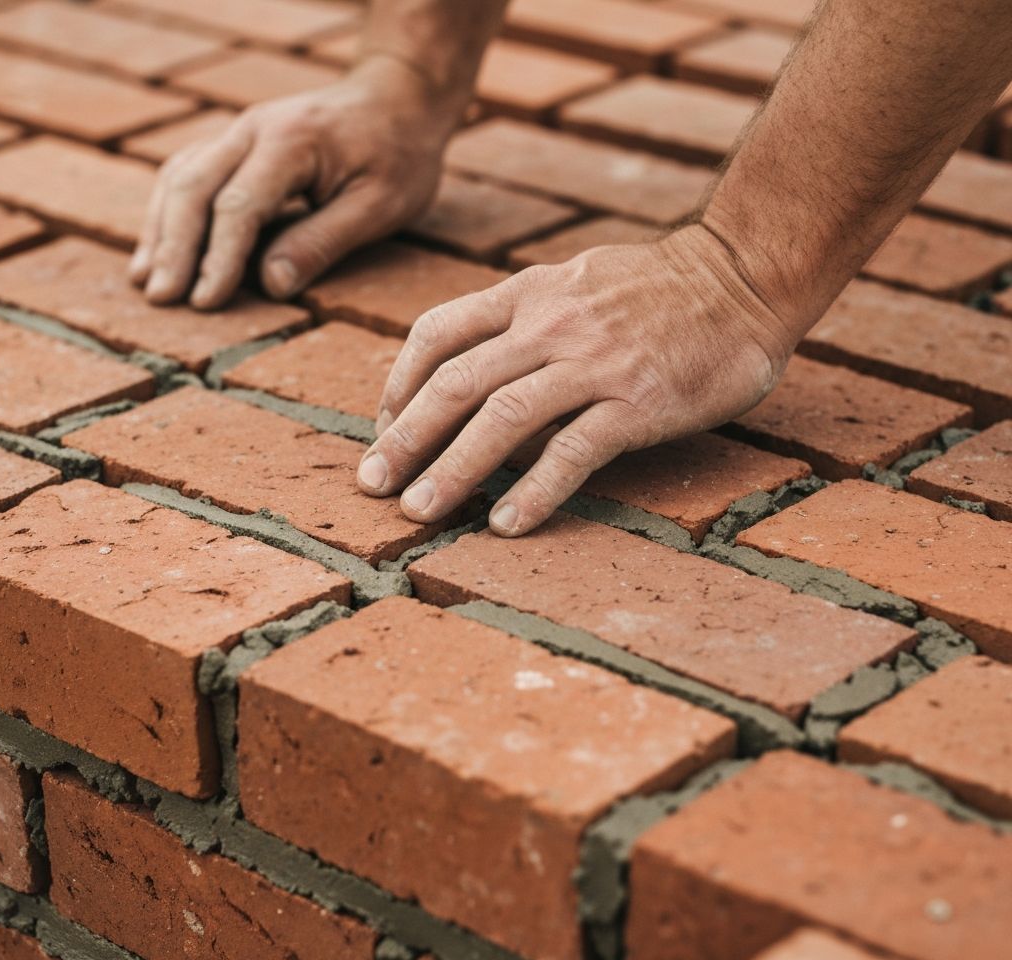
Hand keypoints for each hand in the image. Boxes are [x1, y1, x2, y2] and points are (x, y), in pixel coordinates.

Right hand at [129, 56, 456, 308]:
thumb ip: (323, 241)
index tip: (205, 301)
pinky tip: (159, 248)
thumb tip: (272, 285)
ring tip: (146, 281)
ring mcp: (240, 132)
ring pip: (181, 176)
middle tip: (162, 299)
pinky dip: (170, 212)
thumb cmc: (397, 156)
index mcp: (290, 143)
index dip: (218, 258)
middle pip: (194, 186)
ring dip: (161, 230)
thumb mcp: (378, 206)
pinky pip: (189, 172)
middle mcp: (253, 129)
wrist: (397, 99)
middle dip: (175, 247)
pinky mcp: (237, 143)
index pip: (238, 204)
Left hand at [356, 224, 800, 536]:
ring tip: (418, 513)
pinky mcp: (637, 401)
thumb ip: (525, 319)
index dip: (399, 385)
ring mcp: (594, 362)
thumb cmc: (659, 289)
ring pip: (502, 418)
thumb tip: (479, 377)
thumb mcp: (577, 281)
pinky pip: (573, 451)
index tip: (384, 429)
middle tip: (372, 485)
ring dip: (452, 470)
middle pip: (456, 382)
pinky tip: (505, 524)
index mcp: (530, 292)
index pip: (438, 333)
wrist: (745, 276)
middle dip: (406, 438)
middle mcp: (551, 324)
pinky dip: (534, 491)